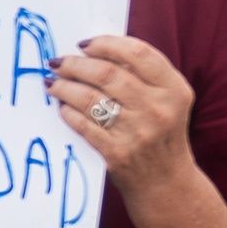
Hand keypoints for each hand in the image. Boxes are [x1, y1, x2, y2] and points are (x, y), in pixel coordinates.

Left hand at [45, 35, 196, 201]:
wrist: (166, 184)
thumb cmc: (161, 134)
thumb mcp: (168, 102)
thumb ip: (142, 76)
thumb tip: (95, 51)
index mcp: (174, 89)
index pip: (138, 53)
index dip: (107, 43)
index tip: (84, 44)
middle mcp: (159, 109)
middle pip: (107, 73)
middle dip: (75, 64)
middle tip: (58, 62)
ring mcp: (138, 132)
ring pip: (90, 98)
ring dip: (64, 87)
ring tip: (52, 83)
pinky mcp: (117, 153)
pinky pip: (83, 125)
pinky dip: (68, 112)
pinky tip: (61, 107)